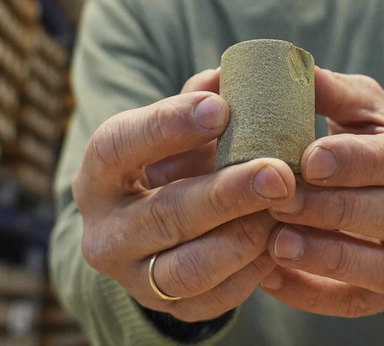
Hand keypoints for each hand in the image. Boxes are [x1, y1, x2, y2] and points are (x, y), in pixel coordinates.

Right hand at [71, 69, 296, 320]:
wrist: (157, 232)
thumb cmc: (175, 162)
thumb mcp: (179, 128)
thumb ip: (203, 100)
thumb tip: (235, 73)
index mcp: (98, 174)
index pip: (117, 146)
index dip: (167, 126)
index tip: (221, 107)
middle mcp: (103, 232)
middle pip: (164, 214)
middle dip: (227, 193)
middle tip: (279, 172)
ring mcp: (133, 277)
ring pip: (188, 268)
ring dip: (244, 237)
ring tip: (285, 207)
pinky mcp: (168, 310)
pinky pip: (213, 299)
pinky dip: (252, 271)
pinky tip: (281, 239)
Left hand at [262, 68, 383, 316]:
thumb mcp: (370, 108)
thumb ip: (334, 92)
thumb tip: (288, 69)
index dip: (362, 162)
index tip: (309, 158)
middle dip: (338, 210)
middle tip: (281, 199)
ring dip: (330, 258)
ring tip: (276, 243)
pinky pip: (364, 303)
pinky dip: (316, 295)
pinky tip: (271, 277)